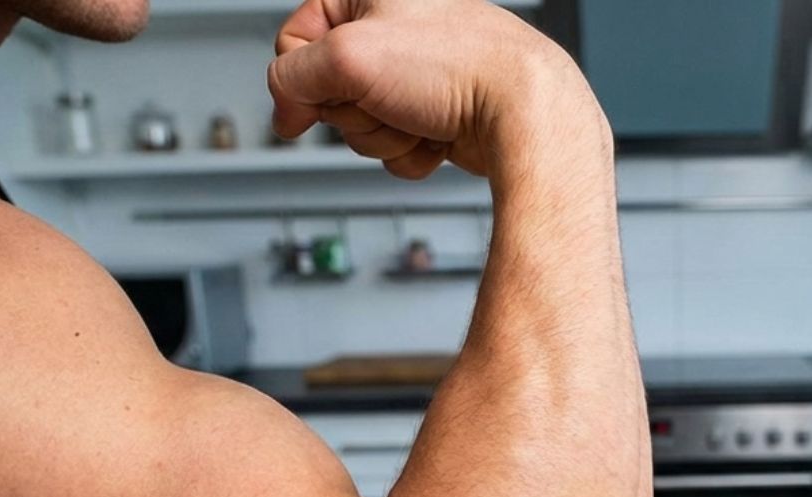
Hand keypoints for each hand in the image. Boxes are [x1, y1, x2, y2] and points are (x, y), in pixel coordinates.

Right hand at [267, 0, 600, 179]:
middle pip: (330, 90)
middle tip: (388, 102)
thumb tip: (284, 108)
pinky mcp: (440, 115)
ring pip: (363, 124)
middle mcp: (398, 29)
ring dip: (385, 135)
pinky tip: (438, 138)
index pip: (296, 40)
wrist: (528, 116)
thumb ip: (293, 76)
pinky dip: (411, 152)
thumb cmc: (461, 69)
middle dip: (355, 111)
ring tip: (421, 119)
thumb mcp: (349, 57)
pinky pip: (397, 146)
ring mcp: (421, 76)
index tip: (311, 102)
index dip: (301, 80)